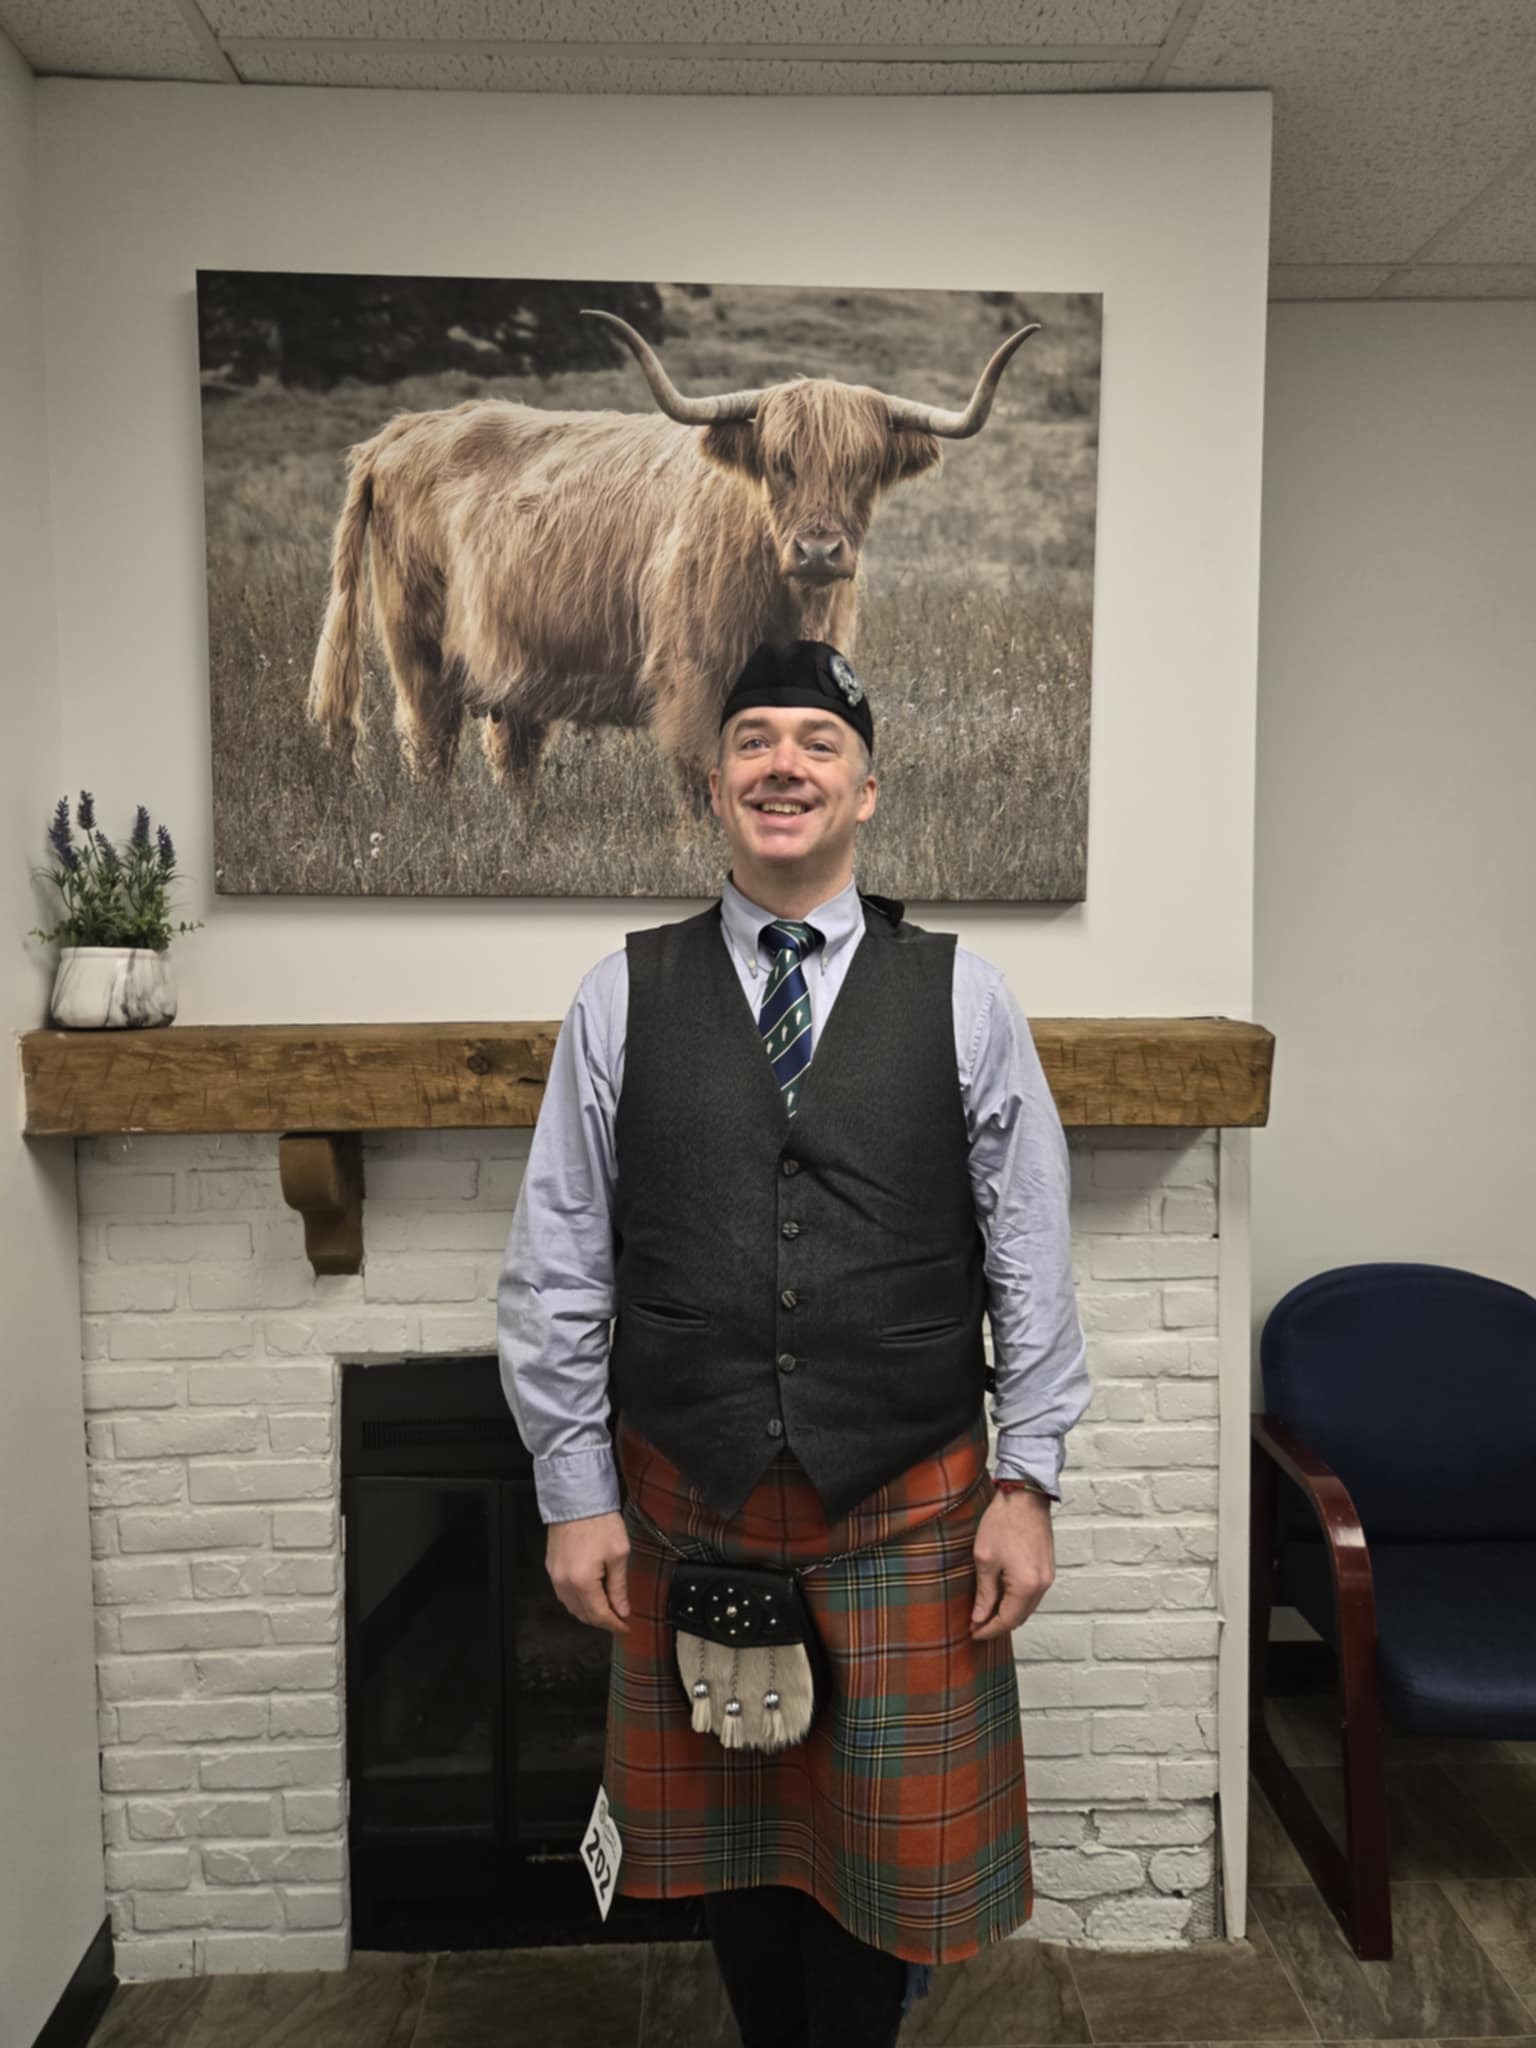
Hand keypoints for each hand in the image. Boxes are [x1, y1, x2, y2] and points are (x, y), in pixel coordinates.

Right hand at [546, 1510, 631, 1634]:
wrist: (577, 1499)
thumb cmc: (598, 1521)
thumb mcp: (618, 1554)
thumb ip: (619, 1586)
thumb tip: (622, 1609)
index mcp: (582, 1582)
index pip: (599, 1615)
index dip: (615, 1624)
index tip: (626, 1627)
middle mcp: (564, 1582)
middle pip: (583, 1615)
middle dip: (602, 1620)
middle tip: (619, 1618)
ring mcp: (555, 1575)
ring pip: (572, 1607)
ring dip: (589, 1612)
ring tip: (608, 1607)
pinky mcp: (551, 1567)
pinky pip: (564, 1593)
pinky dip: (578, 1600)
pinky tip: (590, 1595)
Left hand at [969, 1488, 1053, 1639]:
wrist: (1024, 1496)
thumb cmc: (1004, 1522)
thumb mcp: (985, 1559)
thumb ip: (984, 1593)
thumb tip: (979, 1617)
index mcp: (1026, 1586)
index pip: (1007, 1620)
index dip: (988, 1630)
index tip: (973, 1633)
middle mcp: (1042, 1585)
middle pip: (1020, 1617)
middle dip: (998, 1624)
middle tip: (976, 1625)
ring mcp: (1048, 1576)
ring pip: (1027, 1606)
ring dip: (1008, 1612)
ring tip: (986, 1612)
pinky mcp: (1047, 1567)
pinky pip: (1032, 1593)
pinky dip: (1017, 1599)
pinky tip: (1002, 1595)